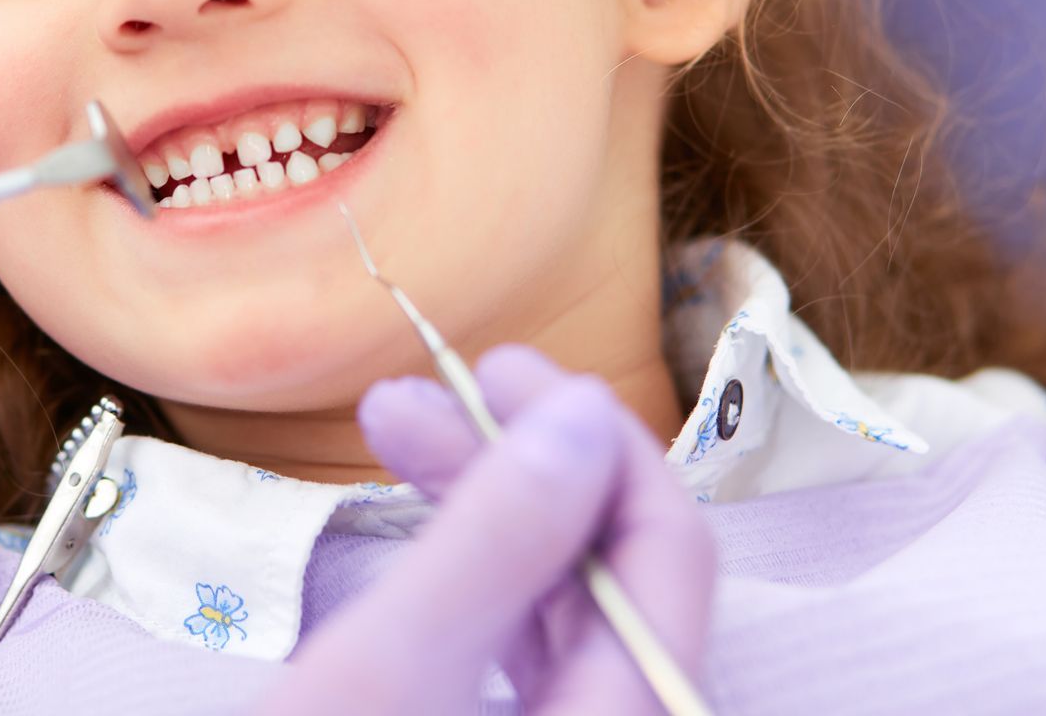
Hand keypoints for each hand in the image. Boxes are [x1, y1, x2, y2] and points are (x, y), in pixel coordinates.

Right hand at [262, 344, 715, 714]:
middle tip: (423, 391)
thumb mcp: (378, 678)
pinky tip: (417, 525)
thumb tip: (579, 413)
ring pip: (558, 605)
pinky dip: (469, 573)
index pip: (667, 556)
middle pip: (611, 573)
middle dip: (520, 463)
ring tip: (389, 427)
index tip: (502, 367)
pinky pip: (517, 649)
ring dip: (488, 506)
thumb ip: (489, 545)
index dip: (597, 442)